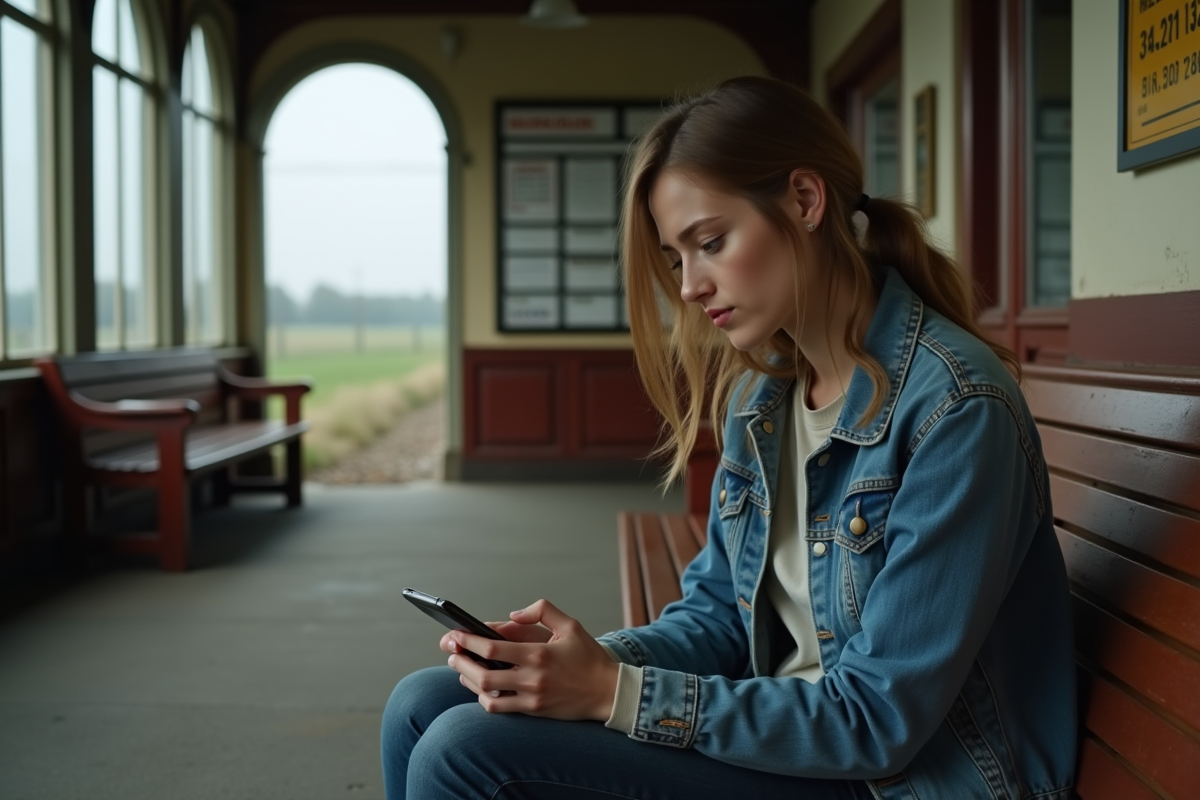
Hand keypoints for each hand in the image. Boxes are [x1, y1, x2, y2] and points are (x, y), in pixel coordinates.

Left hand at [446, 599, 618, 721]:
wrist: (608, 692)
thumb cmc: (589, 657)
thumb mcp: (571, 625)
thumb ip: (542, 610)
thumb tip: (513, 614)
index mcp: (539, 654)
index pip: (493, 649)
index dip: (469, 642)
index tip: (455, 635)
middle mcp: (532, 678)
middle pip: (483, 675)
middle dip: (461, 662)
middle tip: (451, 653)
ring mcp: (531, 698)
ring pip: (487, 695)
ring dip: (469, 681)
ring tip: (461, 668)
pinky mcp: (533, 710)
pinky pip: (500, 709)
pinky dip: (485, 698)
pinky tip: (480, 688)